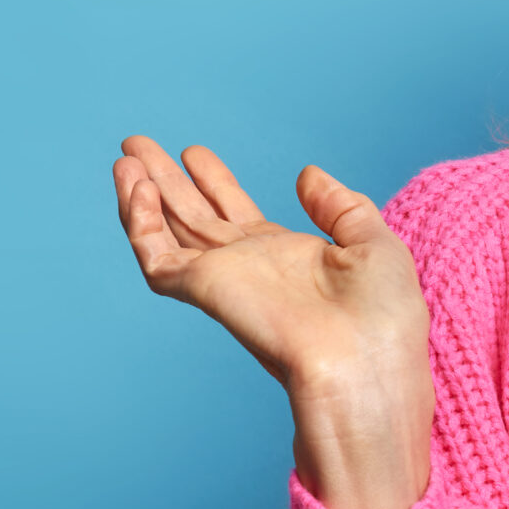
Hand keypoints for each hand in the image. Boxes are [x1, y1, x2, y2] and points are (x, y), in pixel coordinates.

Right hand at [114, 136, 433, 508]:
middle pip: (193, 216)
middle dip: (167, 180)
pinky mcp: (203, 289)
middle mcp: (248, 266)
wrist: (365, 364)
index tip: (195, 153)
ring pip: (166, 231)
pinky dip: (139, 221)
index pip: (237, 214)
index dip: (215, 182)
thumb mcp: (374, 244)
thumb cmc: (383, 318)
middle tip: (137, 143)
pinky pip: (157, 255)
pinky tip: (136, 186)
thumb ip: (340, 205)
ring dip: (141, 194)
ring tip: (125, 155)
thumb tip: (307, 174)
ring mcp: (222, 278)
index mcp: (286, 257)